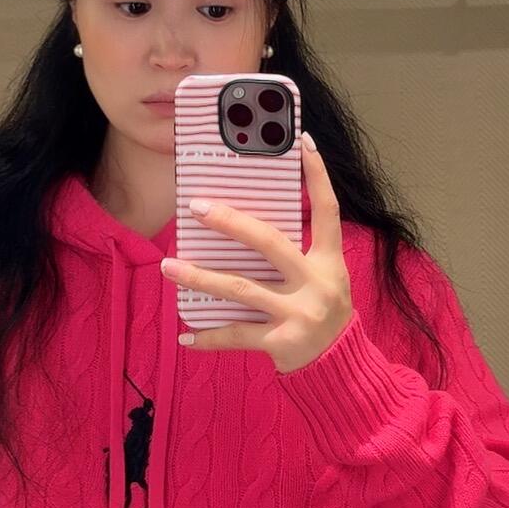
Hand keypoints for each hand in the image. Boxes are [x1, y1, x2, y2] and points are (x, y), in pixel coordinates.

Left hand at [161, 133, 353, 373]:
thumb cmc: (322, 311)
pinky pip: (236, 335)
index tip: (301, 142)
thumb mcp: (324, 277)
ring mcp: (299, 313)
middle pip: (269, 243)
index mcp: (330, 260)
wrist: (340, 365)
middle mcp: (316, 282)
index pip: (327, 209)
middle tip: (195, 207)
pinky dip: (208, 337)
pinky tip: (185, 335)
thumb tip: (242, 224)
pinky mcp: (281, 342)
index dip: (317, 175)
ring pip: (240, 288)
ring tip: (168, 266)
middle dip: (230, 222)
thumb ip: (297, 253)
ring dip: (200, 278)